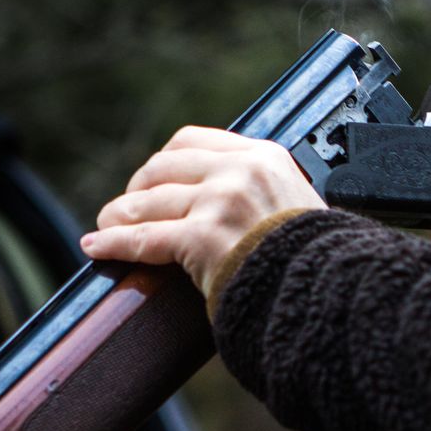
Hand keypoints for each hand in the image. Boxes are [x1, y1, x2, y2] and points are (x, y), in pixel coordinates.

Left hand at [80, 126, 326, 293]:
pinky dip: (115, 243)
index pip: (194, 141)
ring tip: (106, 227)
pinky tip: (97, 248)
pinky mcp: (204, 237)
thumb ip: (264, 193)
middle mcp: (241, 170)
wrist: (332, 289)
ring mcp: (221, 202)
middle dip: (138, 187)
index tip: (153, 180)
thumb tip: (236, 206)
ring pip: (148, 201)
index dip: (164, 161)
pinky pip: (144, 237)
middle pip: (164, 166)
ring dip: (120, 214)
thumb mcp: (297, 205)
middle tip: (126, 208)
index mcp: (264, 157)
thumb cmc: (316, 260)